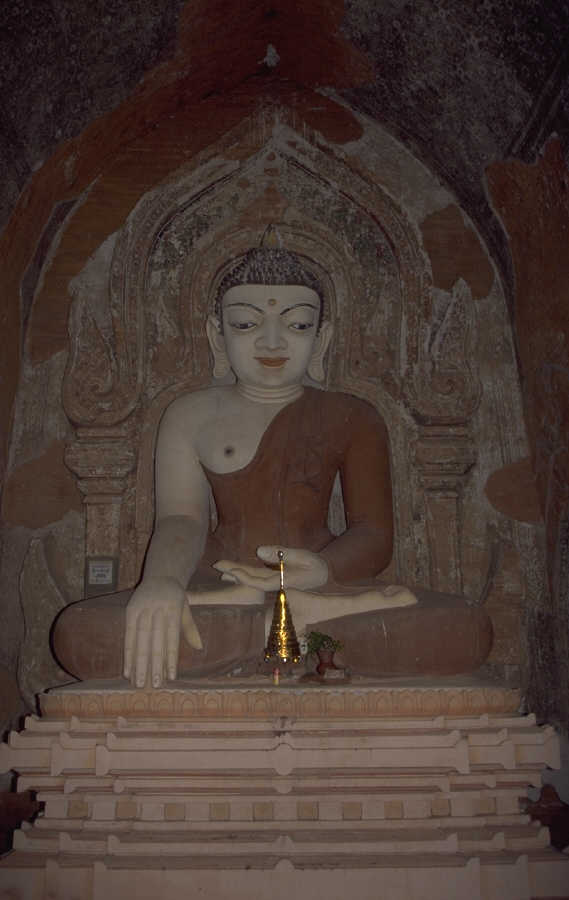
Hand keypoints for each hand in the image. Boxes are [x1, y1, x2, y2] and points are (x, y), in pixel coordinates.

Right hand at [124, 576, 190, 687]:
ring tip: (139, 682)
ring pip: (140, 639)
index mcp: (174, 608)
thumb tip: (199, 647)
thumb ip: (190, 627)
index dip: (171, 658)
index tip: (171, 677)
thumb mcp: (186, 607)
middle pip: (155, 641)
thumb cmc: (175, 596)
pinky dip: (127, 653)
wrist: (161, 573)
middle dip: (154, 664)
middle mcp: (157, 609)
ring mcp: (143, 609)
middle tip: (154, 685)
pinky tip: (127, 669)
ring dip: (139, 662)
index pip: (172, 638)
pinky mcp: (130, 610)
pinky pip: (128, 634)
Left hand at [213, 546, 327, 590]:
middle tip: (217, 565)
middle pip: (251, 581)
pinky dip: (244, 572)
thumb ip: (282, 554)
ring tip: (220, 570)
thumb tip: (259, 552)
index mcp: (283, 582)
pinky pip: (256, 575)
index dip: (245, 578)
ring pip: (252, 578)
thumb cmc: (316, 565)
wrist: (326, 574)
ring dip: (236, 574)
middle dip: (234, 574)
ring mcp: (274, 581)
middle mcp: (276, 584)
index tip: (232, 571)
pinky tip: (232, 571)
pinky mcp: (274, 576)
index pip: (260, 582)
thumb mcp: (303, 556)